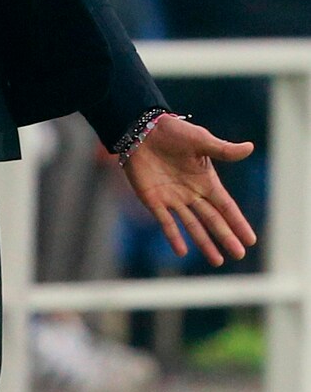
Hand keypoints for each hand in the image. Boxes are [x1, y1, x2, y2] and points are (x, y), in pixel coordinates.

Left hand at [122, 114, 256, 266]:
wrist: (141, 130)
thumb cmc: (173, 132)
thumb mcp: (200, 140)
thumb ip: (223, 149)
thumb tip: (250, 147)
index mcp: (205, 180)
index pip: (226, 205)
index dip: (237, 222)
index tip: (251, 240)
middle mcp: (192, 193)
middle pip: (212, 219)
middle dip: (225, 236)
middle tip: (239, 254)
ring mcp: (173, 198)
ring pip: (192, 225)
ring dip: (204, 242)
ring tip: (218, 261)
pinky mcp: (153, 200)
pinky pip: (166, 222)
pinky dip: (174, 236)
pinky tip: (182, 251)